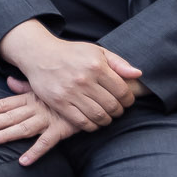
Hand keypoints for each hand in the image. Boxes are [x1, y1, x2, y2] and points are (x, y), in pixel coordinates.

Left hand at [0, 76, 73, 165]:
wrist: (94, 95)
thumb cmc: (65, 92)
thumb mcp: (44, 88)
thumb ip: (25, 88)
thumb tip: (9, 82)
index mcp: (30, 98)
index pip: (5, 104)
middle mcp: (36, 108)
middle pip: (10, 116)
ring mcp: (48, 119)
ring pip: (24, 128)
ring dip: (7, 134)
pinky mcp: (62, 129)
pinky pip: (47, 142)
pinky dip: (35, 152)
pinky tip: (23, 161)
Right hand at [1, 21, 140, 131]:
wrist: (39, 54)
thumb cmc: (71, 53)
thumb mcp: (96, 51)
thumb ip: (119, 63)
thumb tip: (138, 74)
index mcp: (96, 66)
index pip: (122, 92)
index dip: (128, 100)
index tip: (125, 101)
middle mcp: (84, 79)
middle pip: (112, 105)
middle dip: (118, 111)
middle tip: (116, 110)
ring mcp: (70, 92)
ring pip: (98, 115)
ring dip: (106, 120)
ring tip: (106, 116)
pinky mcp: (58, 102)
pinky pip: (81, 121)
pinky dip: (91, 125)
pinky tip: (93, 122)